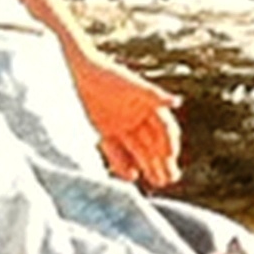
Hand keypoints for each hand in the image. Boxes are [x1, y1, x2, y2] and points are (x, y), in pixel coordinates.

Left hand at [70, 48, 182, 187]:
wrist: (76, 70)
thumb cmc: (107, 73)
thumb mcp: (131, 85)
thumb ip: (154, 95)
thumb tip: (177, 101)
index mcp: (148, 105)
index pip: (165, 128)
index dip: (169, 143)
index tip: (171, 158)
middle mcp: (137, 116)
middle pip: (153, 143)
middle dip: (163, 161)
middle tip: (171, 179)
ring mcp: (121, 125)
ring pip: (138, 150)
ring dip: (148, 166)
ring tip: (158, 182)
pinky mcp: (104, 131)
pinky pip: (116, 150)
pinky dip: (123, 163)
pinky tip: (132, 177)